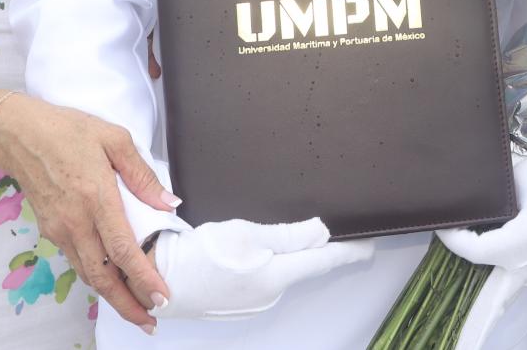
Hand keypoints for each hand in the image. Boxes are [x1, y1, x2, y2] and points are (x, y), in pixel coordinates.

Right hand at [0, 96, 175, 328]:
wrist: (18, 134)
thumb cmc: (69, 130)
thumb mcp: (114, 138)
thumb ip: (142, 175)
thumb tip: (168, 203)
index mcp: (95, 197)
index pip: (122, 249)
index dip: (143, 278)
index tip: (162, 297)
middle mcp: (75, 221)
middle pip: (103, 276)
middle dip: (128, 304)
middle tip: (151, 322)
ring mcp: (60, 229)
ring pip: (88, 274)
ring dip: (112, 297)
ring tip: (137, 311)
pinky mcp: (50, 231)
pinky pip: (77, 261)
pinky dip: (96, 277)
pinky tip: (112, 282)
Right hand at [153, 217, 375, 318]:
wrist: (158, 279)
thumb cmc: (198, 254)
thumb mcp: (247, 233)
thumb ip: (289, 235)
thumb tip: (323, 234)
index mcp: (277, 276)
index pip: (325, 261)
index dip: (349, 251)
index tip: (368, 245)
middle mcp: (270, 295)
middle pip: (303, 264)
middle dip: (309, 247)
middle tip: (307, 225)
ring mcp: (254, 302)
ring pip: (281, 270)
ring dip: (279, 254)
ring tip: (255, 237)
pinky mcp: (239, 302)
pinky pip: (263, 278)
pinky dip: (262, 265)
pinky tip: (240, 255)